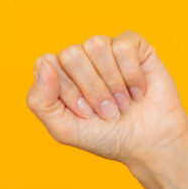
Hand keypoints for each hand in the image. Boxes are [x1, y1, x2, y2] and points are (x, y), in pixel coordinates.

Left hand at [25, 31, 187, 167]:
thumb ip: (40, 100)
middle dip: (91, 89)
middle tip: (106, 112)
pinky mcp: (132, 46)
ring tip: (122, 104)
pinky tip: (137, 92)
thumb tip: (44, 63)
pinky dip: (131, 74)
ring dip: (112, 83)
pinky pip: (123, 46)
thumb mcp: (63, 129)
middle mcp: (79, 59)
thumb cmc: (104, 137)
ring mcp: (105, 50)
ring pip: (96, 45)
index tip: (84, 114)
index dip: (67, 90)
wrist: (147, 143)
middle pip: (71, 54)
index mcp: (58, 76)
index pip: (47, 63)